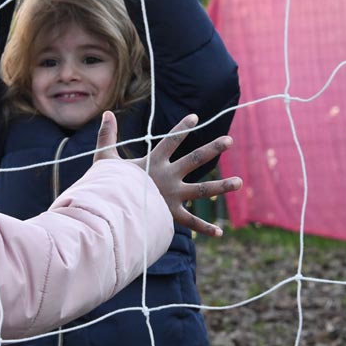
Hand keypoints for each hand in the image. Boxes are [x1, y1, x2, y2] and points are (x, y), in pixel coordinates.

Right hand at [94, 111, 241, 236]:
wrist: (110, 210)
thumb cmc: (106, 185)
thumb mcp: (105, 158)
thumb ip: (107, 136)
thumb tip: (106, 113)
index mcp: (153, 162)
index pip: (171, 140)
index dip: (183, 128)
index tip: (195, 117)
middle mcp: (167, 176)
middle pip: (194, 159)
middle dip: (212, 148)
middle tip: (229, 140)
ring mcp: (172, 195)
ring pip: (201, 189)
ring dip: (221, 186)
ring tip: (240, 182)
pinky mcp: (171, 214)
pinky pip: (190, 221)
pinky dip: (204, 228)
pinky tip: (220, 232)